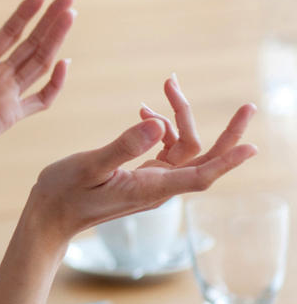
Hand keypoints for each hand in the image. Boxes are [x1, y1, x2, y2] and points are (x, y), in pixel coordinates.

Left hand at [0, 0, 74, 179]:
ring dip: (56, 40)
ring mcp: (6, 94)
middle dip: (50, 20)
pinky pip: (40, 100)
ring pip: (40, 63)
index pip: (10, 32)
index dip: (25, 13)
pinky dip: (55, 84)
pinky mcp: (11, 116)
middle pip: (31, 43)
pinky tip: (64, 62)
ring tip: (70, 16)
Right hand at [26, 88, 256, 243]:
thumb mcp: (90, 165)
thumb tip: (157, 124)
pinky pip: (168, 150)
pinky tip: (144, 112)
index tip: (253, 147)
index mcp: (150, 187)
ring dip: (180, 118)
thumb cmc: (65, 194)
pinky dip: (163, 128)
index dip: (228, 160)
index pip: (200, 175)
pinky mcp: (143, 177)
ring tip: (166, 88)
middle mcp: (158, 186)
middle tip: (248, 107)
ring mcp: (153, 182)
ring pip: (185, 148)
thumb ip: (124, 146)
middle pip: (204, 158)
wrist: (51, 215)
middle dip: (226, 132)